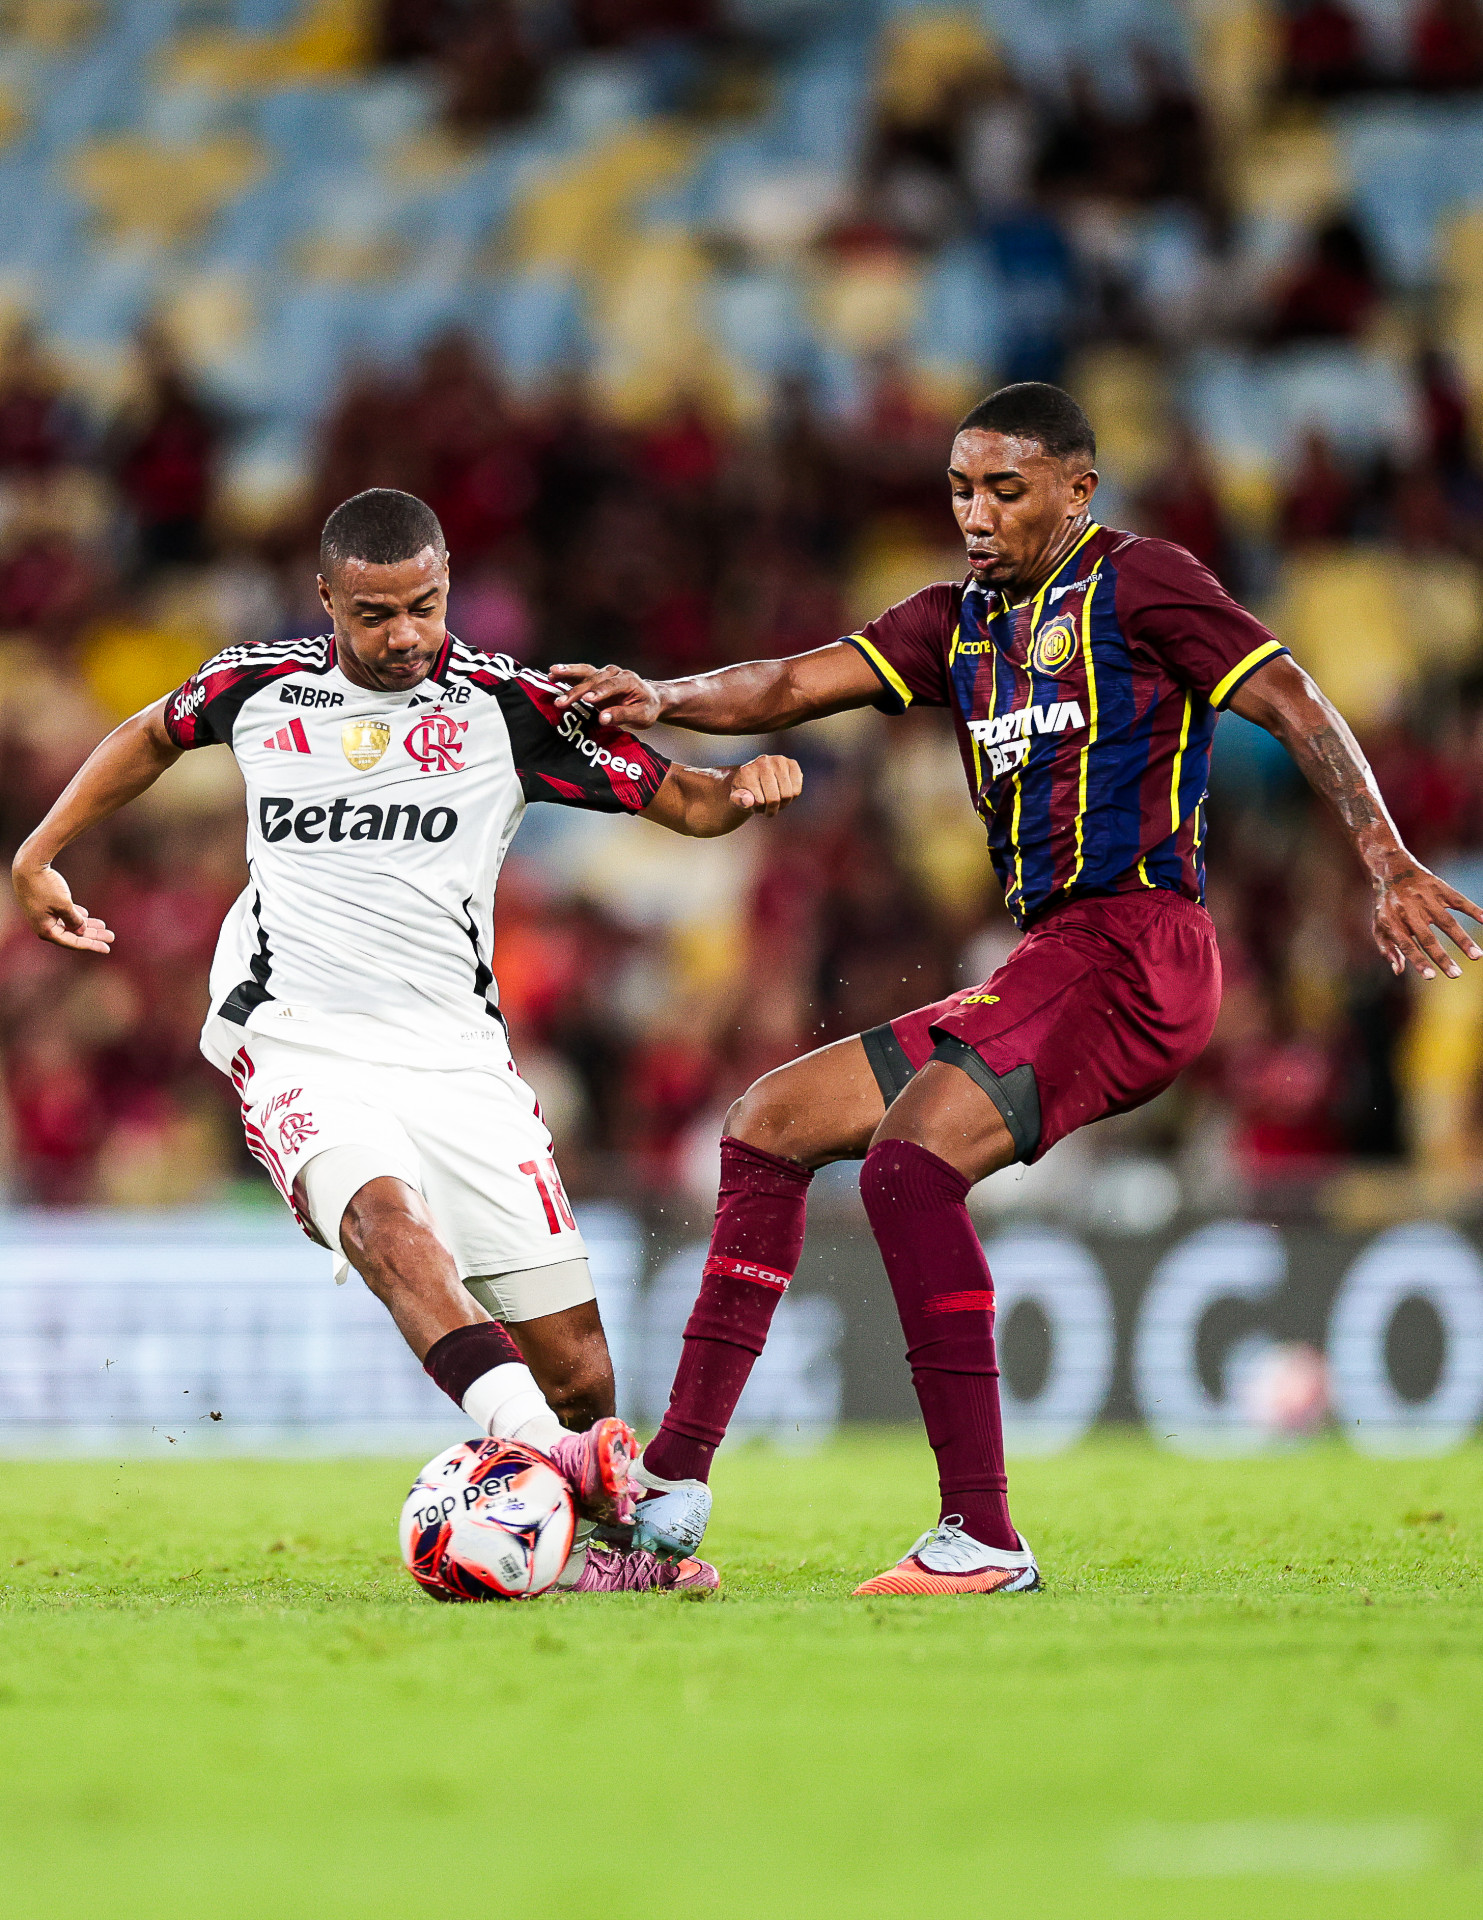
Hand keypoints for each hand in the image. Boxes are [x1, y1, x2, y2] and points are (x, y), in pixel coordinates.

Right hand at [11, 862, 114, 955]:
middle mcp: (44, 926)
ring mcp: (44, 915)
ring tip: (104, 926)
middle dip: (93, 936)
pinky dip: (76, 915)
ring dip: (87, 925)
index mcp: (46, 930)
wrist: (28, 866)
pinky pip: (63, 914)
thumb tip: (82, 931)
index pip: (73, 942)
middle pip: (73, 935)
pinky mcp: (44, 905)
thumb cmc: (45, 886)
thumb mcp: (64, 905)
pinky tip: (88, 916)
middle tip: (112, 937)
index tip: (107, 948)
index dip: (91, 945)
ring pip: (69, 924)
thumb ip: (75, 921)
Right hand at [549, 662, 661, 728]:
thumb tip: (602, 719)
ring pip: (585, 672)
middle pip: (594, 679)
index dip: (599, 693)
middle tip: (561, 702)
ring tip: (552, 674)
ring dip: (568, 674)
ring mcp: (604, 673)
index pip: (612, 686)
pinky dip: (566, 674)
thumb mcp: (642, 716)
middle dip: (577, 691)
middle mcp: (614, 673)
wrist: (650, 698)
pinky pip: (580, 674)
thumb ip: (623, 716)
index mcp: (628, 680)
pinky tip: (552, 674)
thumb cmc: (646, 708)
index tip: (588, 700)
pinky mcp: (595, 678)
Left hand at [730, 755, 801, 816]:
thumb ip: (738, 800)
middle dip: (771, 809)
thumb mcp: (736, 798)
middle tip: (766, 807)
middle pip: (774, 799)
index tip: (754, 806)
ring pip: (787, 795)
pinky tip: (783, 793)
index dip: (758, 809)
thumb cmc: (745, 790)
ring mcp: (779, 761)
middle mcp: (763, 762)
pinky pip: (797, 789)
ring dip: (782, 805)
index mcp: (747, 771)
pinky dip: (792, 797)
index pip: (759, 801)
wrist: (754, 777)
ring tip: (774, 801)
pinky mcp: (792, 763)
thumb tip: (748, 801)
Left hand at [1372, 863, 1482, 979]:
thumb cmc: (1386, 905)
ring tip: (1477, 956)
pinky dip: (1473, 910)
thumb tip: (1398, 971)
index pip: (1406, 945)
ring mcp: (1425, 898)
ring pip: (1446, 922)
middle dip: (1442, 957)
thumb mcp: (1379, 925)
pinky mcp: (1439, 887)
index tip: (1431, 977)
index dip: (1418, 961)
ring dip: (1462, 940)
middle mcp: (1408, 910)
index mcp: (1392, 921)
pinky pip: (1459, 900)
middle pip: (1427, 938)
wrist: (1391, 869)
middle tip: (1456, 975)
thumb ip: (1387, 949)